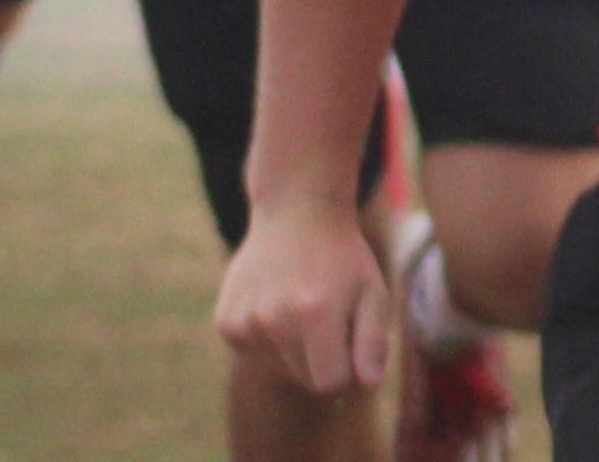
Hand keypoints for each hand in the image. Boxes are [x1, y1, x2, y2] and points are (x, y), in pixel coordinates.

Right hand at [213, 196, 393, 397]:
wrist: (295, 215)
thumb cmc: (343, 259)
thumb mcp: (373, 292)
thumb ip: (372, 341)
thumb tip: (367, 384)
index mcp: (314, 314)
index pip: (329, 382)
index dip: (347, 371)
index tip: (353, 345)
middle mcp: (273, 320)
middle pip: (304, 378)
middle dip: (324, 359)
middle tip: (331, 316)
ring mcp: (244, 322)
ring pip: (279, 368)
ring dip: (296, 348)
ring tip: (303, 304)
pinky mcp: (226, 323)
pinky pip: (256, 354)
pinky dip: (271, 340)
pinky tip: (278, 303)